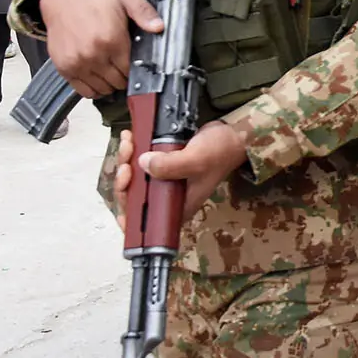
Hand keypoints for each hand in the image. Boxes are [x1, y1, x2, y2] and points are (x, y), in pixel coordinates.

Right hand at [38, 0, 163, 98]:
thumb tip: (159, 27)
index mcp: (111, 40)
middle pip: (117, 82)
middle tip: (123, 65)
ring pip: (102, 89)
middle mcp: (94, 55)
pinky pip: (83, 91)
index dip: (135, 69)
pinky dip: (93, 88)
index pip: (130, 70)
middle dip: (124, 76)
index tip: (134, 63)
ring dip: (110, 84)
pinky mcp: (64, 68)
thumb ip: (143, 11)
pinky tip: (97, 77)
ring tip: (110, 71)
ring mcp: (77, 63)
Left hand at [112, 122, 247, 228]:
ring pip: (134, 179)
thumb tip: (142, 163)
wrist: (233, 136)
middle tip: (127, 156)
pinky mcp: (163, 166)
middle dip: (124, 176)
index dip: (128, 212)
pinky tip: (131, 136)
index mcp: (176, 207)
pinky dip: (133, 151)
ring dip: (126, 160)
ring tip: (129, 140)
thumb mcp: (196, 160)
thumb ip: (170, 165)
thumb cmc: (219, 152)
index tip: (124, 187)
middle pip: (134, 197)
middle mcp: (167, 199)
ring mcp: (164, 182)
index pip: (145, 222)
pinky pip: (140, 164)